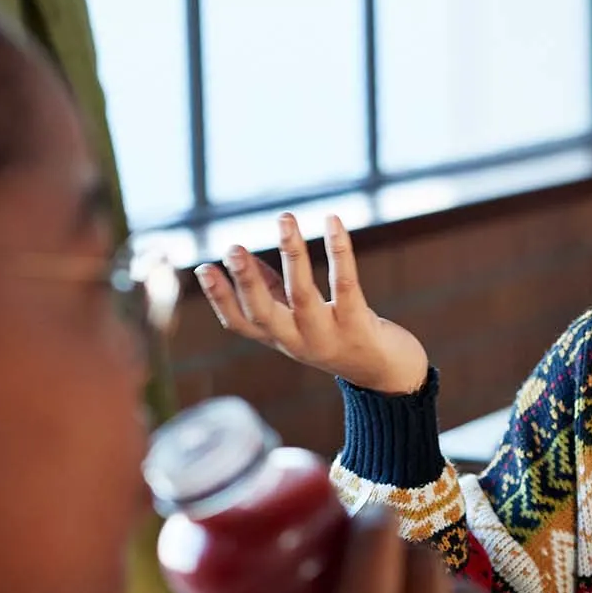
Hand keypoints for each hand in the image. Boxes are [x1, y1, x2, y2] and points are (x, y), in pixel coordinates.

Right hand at [197, 214, 428, 394]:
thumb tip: (243, 261)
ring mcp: (328, 336)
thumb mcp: (299, 319)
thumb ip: (271, 292)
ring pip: (302, 295)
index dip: (220, 298)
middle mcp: (298, 341)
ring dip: (291, 254)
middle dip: (246, 282)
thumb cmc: (338, 337)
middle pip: (264, 314)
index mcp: (279, 338)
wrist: (388, 374)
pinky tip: (333, 221)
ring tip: (285, 219)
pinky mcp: (359, 326)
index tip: (203, 269)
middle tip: (233, 249)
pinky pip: (346, 285)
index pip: (240, 323)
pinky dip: (338, 251)